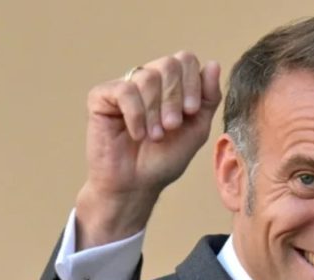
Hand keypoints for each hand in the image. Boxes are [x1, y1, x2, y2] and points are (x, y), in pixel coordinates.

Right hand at [75, 52, 221, 249]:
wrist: (136, 184)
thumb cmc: (165, 158)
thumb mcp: (197, 128)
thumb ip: (208, 98)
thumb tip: (212, 64)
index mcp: (171, 84)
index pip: (185, 60)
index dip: (192, 83)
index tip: (191, 111)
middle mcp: (148, 80)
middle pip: (168, 64)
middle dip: (175, 98)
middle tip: (172, 126)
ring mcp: (124, 86)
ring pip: (147, 77)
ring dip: (156, 112)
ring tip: (155, 136)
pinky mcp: (101, 97)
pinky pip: (124, 91)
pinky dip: (136, 116)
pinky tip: (137, 134)